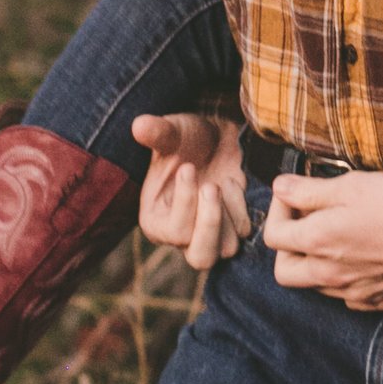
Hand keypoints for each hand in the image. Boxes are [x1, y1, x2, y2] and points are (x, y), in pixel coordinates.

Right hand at [134, 113, 251, 270]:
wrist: (213, 136)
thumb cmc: (186, 136)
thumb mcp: (172, 131)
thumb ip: (157, 133)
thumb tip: (139, 126)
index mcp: (155, 221)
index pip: (173, 231)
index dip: (184, 202)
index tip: (188, 167)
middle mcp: (180, 237)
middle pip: (200, 257)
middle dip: (211, 222)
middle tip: (212, 185)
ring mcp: (208, 236)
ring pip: (225, 249)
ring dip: (229, 213)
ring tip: (223, 180)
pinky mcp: (231, 229)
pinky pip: (243, 232)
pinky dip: (242, 208)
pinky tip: (232, 181)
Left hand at [262, 171, 382, 311]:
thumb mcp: (350, 185)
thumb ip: (308, 190)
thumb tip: (279, 187)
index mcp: (317, 241)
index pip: (272, 236)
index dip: (278, 210)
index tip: (295, 195)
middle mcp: (326, 273)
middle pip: (283, 271)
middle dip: (286, 247)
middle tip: (304, 223)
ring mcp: (349, 291)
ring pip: (312, 284)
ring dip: (312, 261)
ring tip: (333, 236)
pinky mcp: (370, 300)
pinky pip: (342, 294)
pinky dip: (340, 276)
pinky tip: (357, 256)